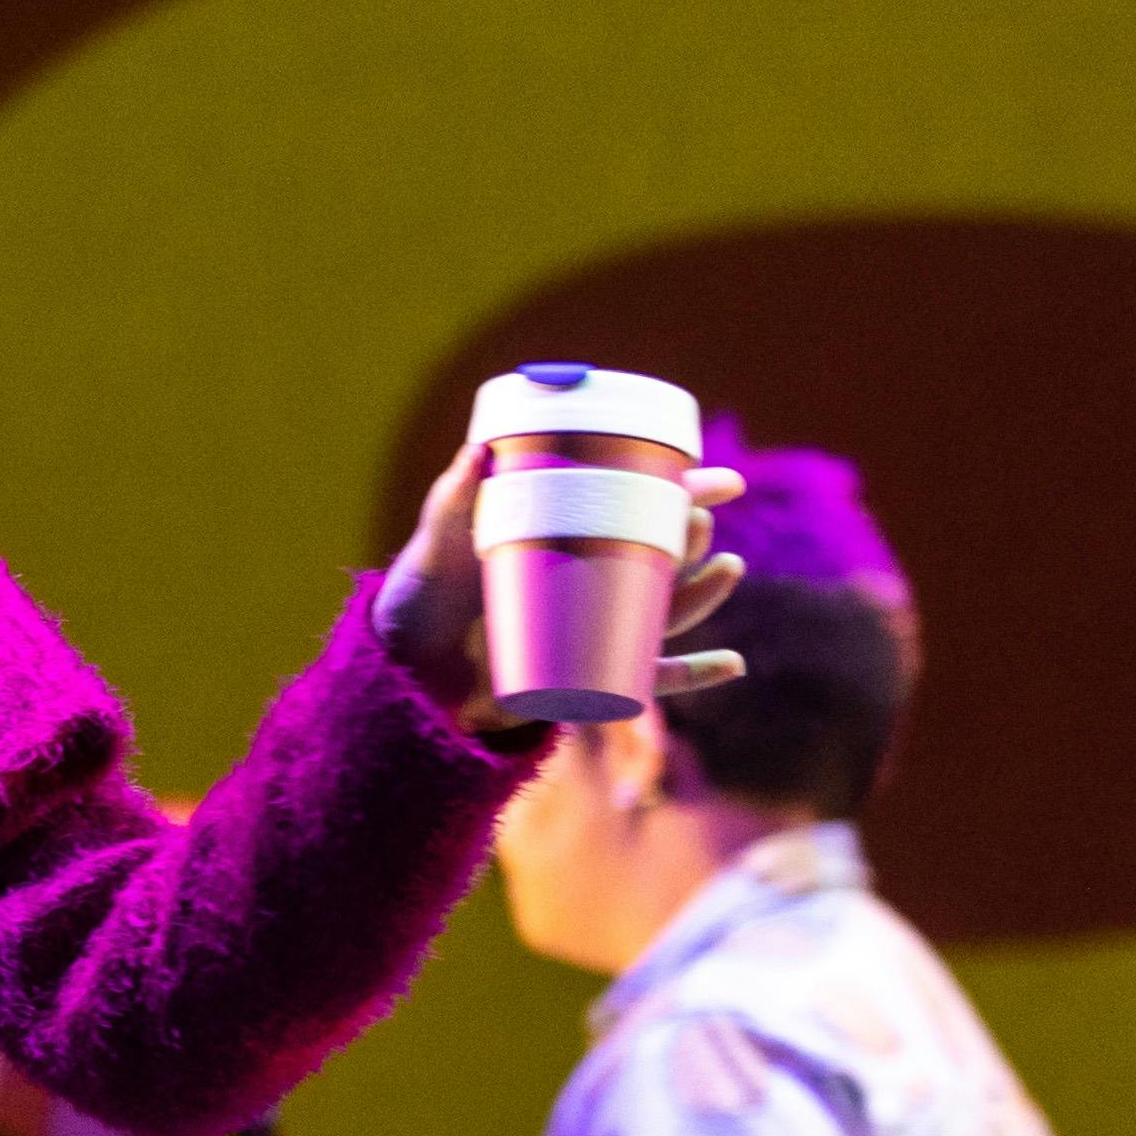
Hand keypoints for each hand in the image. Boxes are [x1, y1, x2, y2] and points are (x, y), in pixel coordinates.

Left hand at [374, 442, 751, 727]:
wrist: (401, 676)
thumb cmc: (418, 605)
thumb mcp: (434, 554)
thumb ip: (452, 507)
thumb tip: (478, 452)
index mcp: (562, 540)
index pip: (634, 510)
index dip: (683, 494)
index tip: (722, 479)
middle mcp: (585, 584)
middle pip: (658, 559)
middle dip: (691, 540)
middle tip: (701, 522)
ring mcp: (590, 633)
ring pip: (663, 614)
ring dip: (703, 594)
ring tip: (728, 569)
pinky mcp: (588, 683)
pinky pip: (649, 679)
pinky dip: (692, 675)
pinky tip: (734, 665)